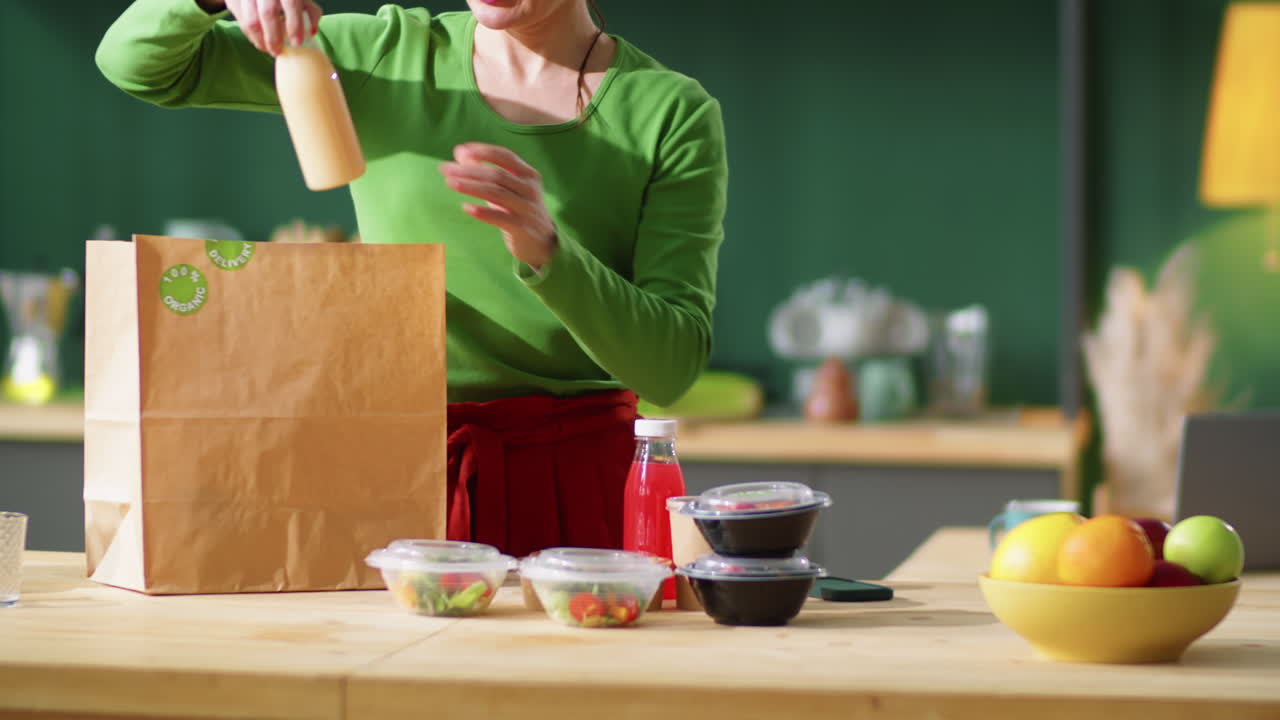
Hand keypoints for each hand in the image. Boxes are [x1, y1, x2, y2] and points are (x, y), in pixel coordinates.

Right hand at [220, 0, 322, 55]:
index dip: (294, 25)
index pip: (291, 4)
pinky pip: (240, 21)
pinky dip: (249, 35)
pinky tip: (258, 40)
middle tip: (278, 51)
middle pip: (267, 14)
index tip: (296, 42)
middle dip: (273, 37)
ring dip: (260, 40)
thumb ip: (310, 13)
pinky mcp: (233, 0)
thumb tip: (312, 32)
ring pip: (250, 20)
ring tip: (268, 49)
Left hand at [440, 143, 557, 270]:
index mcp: (529, 174)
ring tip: (450, 183)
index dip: (483, 151)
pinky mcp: (522, 228)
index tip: (461, 151)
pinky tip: (466, 207)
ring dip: (471, 187)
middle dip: (469, 170)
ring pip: (496, 193)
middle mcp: (530, 189)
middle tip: (445, 169)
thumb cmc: (518, 209)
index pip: (505, 156)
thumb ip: (485, 170)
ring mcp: (527, 208)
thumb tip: (459, 152)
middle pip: (497, 175)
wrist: (542, 242)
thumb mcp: (505, 188)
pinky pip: (500, 218)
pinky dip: (483, 212)